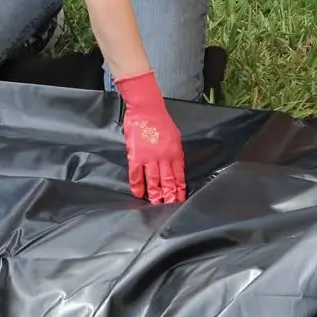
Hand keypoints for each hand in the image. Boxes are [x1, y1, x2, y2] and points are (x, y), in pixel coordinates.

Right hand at [113, 70, 186, 203]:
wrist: (147, 109)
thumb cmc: (161, 120)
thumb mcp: (175, 136)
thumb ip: (174, 152)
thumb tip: (174, 165)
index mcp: (175, 153)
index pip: (179, 175)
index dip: (180, 188)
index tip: (180, 199)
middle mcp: (164, 157)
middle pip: (167, 181)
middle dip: (169, 196)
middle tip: (169, 207)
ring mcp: (149, 157)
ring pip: (153, 180)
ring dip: (155, 194)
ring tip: (155, 204)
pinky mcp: (136, 156)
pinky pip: (136, 174)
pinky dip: (137, 185)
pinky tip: (138, 193)